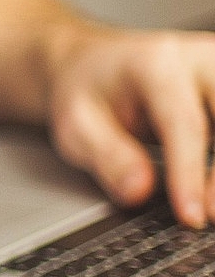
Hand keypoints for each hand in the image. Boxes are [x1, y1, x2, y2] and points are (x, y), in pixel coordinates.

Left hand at [43, 22, 214, 226]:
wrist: (94, 64)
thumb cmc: (87, 94)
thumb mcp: (75, 125)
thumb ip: (107, 157)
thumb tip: (139, 192)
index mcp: (157, 65)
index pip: (185, 123)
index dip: (190, 173)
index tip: (192, 216)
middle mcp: (200, 60)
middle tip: (211, 215)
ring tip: (213, 207)